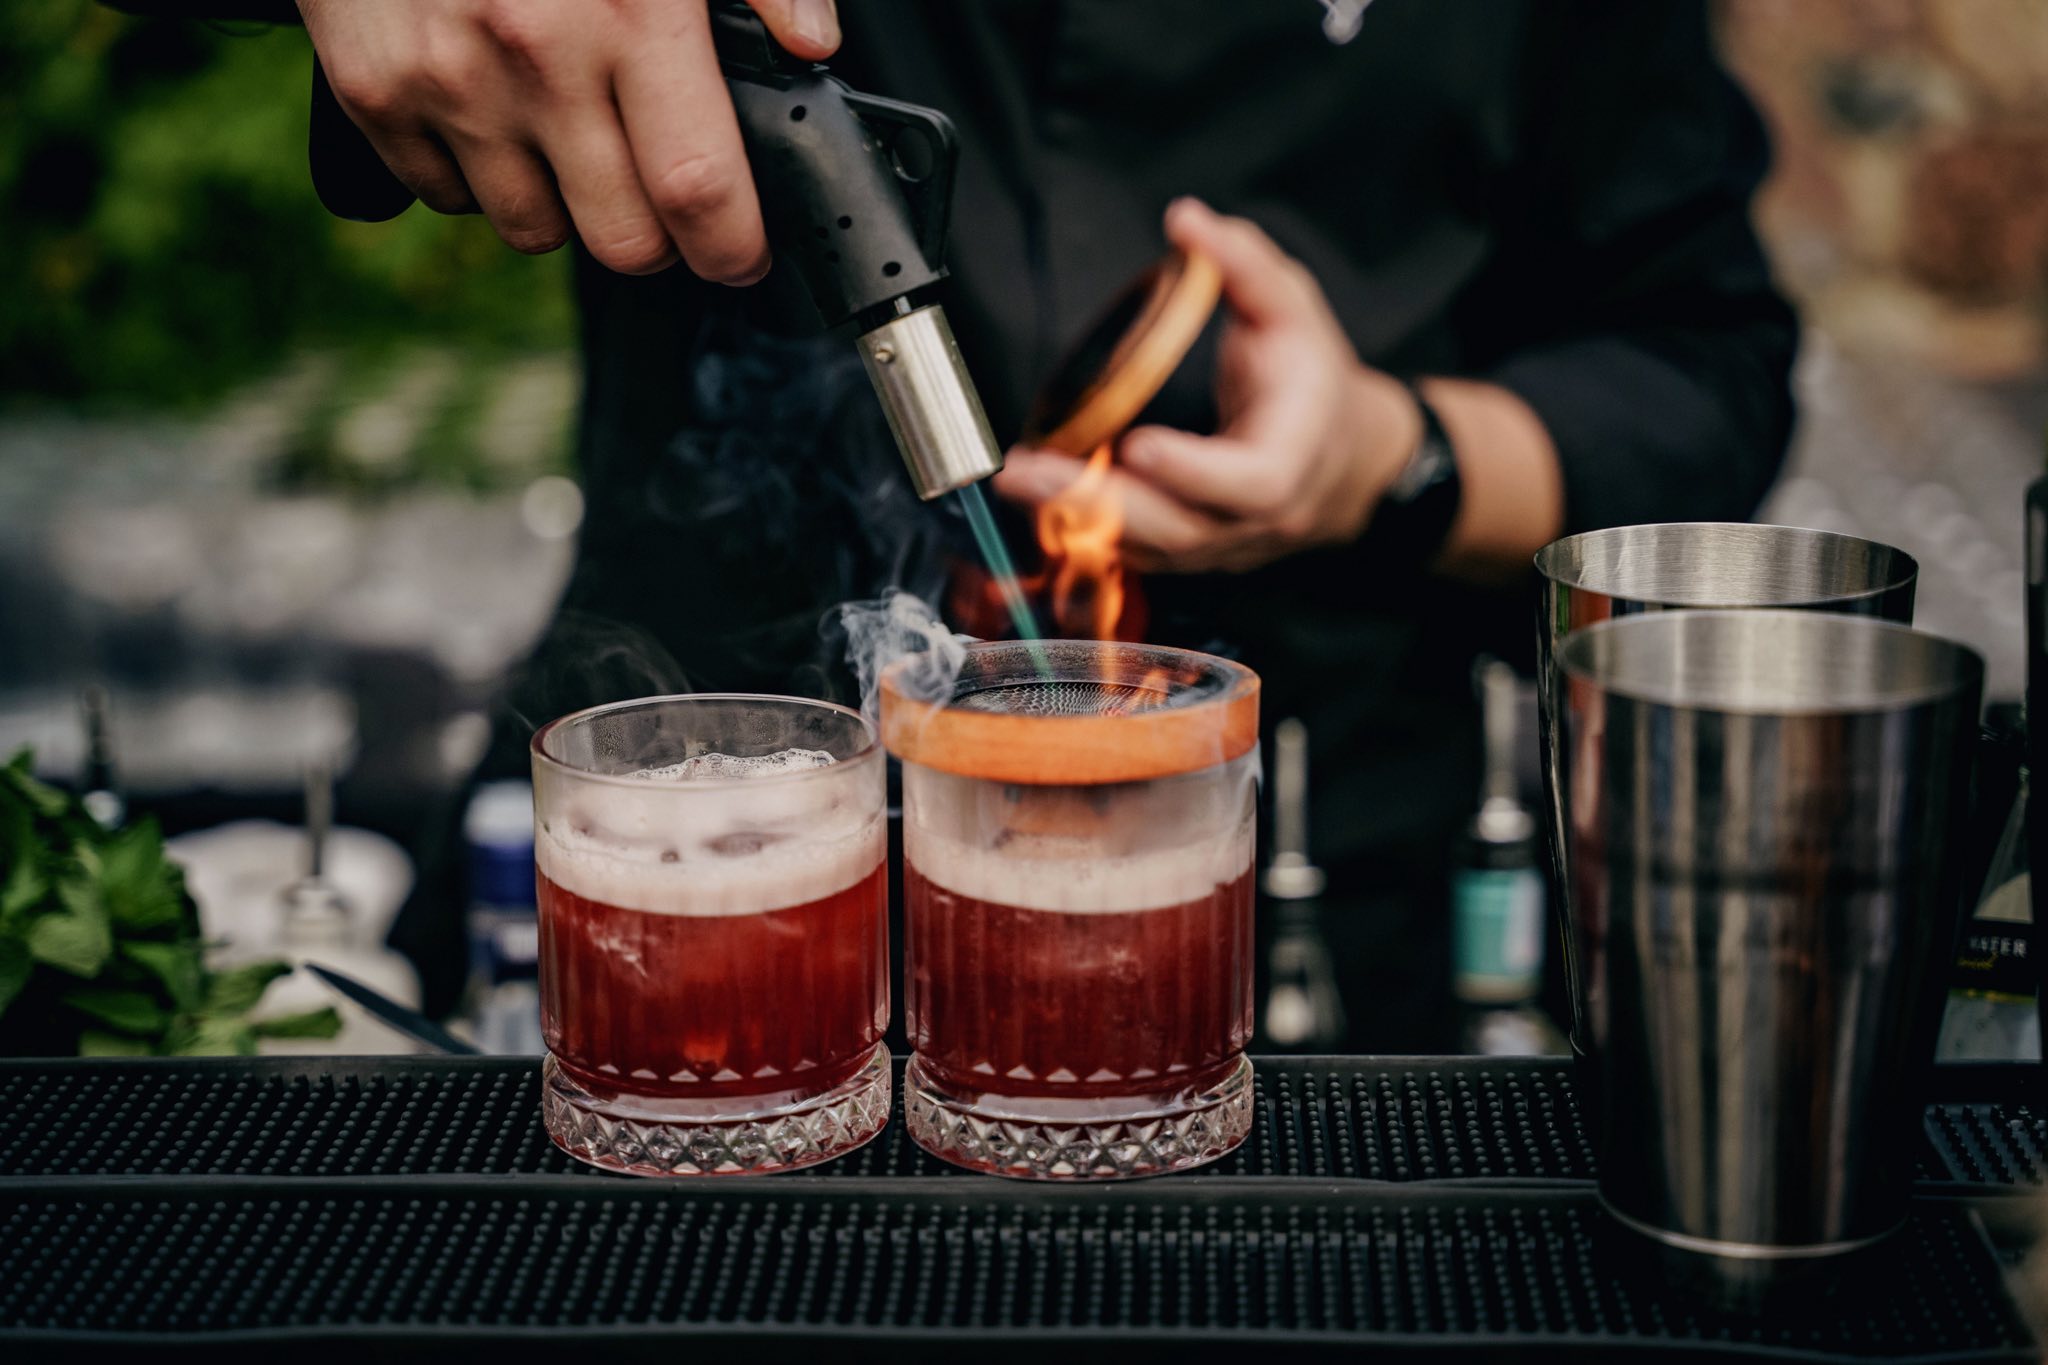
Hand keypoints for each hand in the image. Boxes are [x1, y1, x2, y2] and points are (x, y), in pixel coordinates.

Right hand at [298, 0, 841, 281]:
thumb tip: (812, 44)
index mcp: (628, 9)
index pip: (696, 189)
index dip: (732, 245)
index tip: (741, 253)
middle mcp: (534, 56)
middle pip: (621, 241)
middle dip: (656, 238)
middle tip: (657, 190)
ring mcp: (447, 81)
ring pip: (534, 231)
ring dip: (564, 206)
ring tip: (567, 128)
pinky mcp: (373, 91)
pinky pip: (446, 196)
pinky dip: (478, 172)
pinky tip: (494, 105)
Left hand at [994, 198, 1420, 574]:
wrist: (1346, 454)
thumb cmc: (1313, 376)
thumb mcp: (1292, 306)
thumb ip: (1242, 262)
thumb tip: (1185, 218)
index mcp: (1294, 456)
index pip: (1252, 480)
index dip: (1195, 471)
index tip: (1138, 445)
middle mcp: (1259, 515)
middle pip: (1181, 528)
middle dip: (1100, 501)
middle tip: (1028, 472)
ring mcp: (1224, 543)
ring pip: (1150, 548)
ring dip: (1076, 518)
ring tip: (1018, 482)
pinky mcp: (1193, 552)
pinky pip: (1137, 552)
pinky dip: (1085, 529)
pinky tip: (1039, 497)